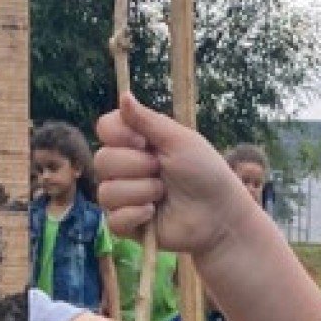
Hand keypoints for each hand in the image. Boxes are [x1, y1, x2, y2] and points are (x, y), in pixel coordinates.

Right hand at [94, 96, 255, 258]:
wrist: (218, 214)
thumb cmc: (205, 173)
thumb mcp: (179, 140)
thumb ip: (148, 120)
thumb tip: (124, 96)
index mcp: (136, 142)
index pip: (105, 128)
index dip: (119, 135)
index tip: (143, 142)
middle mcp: (125, 168)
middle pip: (102, 160)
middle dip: (136, 166)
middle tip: (162, 171)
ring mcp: (124, 197)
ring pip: (106, 192)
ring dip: (141, 192)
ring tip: (163, 194)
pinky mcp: (127, 224)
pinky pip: (113, 220)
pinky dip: (135, 215)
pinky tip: (154, 214)